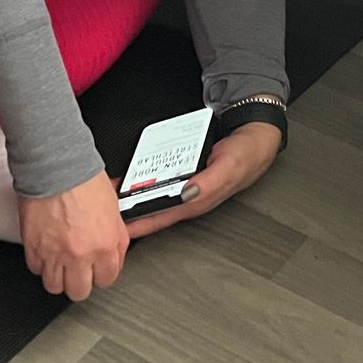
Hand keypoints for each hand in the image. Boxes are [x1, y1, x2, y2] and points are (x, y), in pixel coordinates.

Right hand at [18, 170, 128, 301]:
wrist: (57, 166)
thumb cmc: (84, 180)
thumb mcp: (114, 209)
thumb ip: (116, 237)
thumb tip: (116, 253)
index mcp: (104, 245)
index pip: (107, 280)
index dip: (103, 274)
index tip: (99, 269)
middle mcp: (80, 255)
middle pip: (80, 291)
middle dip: (80, 281)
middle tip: (79, 269)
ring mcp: (54, 254)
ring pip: (55, 287)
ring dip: (58, 276)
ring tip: (61, 263)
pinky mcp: (33, 248)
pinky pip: (36, 269)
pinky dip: (40, 263)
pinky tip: (46, 251)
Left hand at [125, 122, 282, 239]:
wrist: (256, 136)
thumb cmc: (247, 155)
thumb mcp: (229, 166)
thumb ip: (209, 183)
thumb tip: (187, 193)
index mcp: (198, 201)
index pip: (162, 217)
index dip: (139, 223)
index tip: (118, 226)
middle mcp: (190, 196)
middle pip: (154, 208)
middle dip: (130, 212)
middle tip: (106, 211)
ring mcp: (187, 185)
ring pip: (156, 194)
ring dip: (135, 195)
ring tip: (112, 195)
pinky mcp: (186, 172)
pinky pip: (161, 179)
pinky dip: (145, 180)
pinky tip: (133, 177)